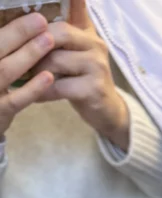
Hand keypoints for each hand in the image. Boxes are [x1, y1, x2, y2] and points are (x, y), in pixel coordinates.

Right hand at [0, 13, 54, 136]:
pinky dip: (32, 87)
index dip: (10, 26)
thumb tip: (30, 23)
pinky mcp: (0, 111)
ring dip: (28, 54)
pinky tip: (49, 77)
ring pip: (6, 70)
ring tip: (48, 40)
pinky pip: (17, 100)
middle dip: (18, 32)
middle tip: (40, 20)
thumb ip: (7, 47)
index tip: (31, 13)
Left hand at [36, 0, 128, 150]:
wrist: (108, 111)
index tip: (45, 13)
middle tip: (24, 59)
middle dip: (36, 47)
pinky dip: (44, 92)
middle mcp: (96, 45)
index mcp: (89, 32)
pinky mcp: (94, 89)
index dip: (68, 3)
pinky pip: (59, 86)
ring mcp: (97, 66)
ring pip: (55, 60)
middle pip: (57, 34)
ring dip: (37, 71)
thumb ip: (66, 32)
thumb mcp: (78, 52)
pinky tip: (37, 96)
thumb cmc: (86, 79)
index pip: (75, 7)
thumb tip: (40, 17)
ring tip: (31, 79)